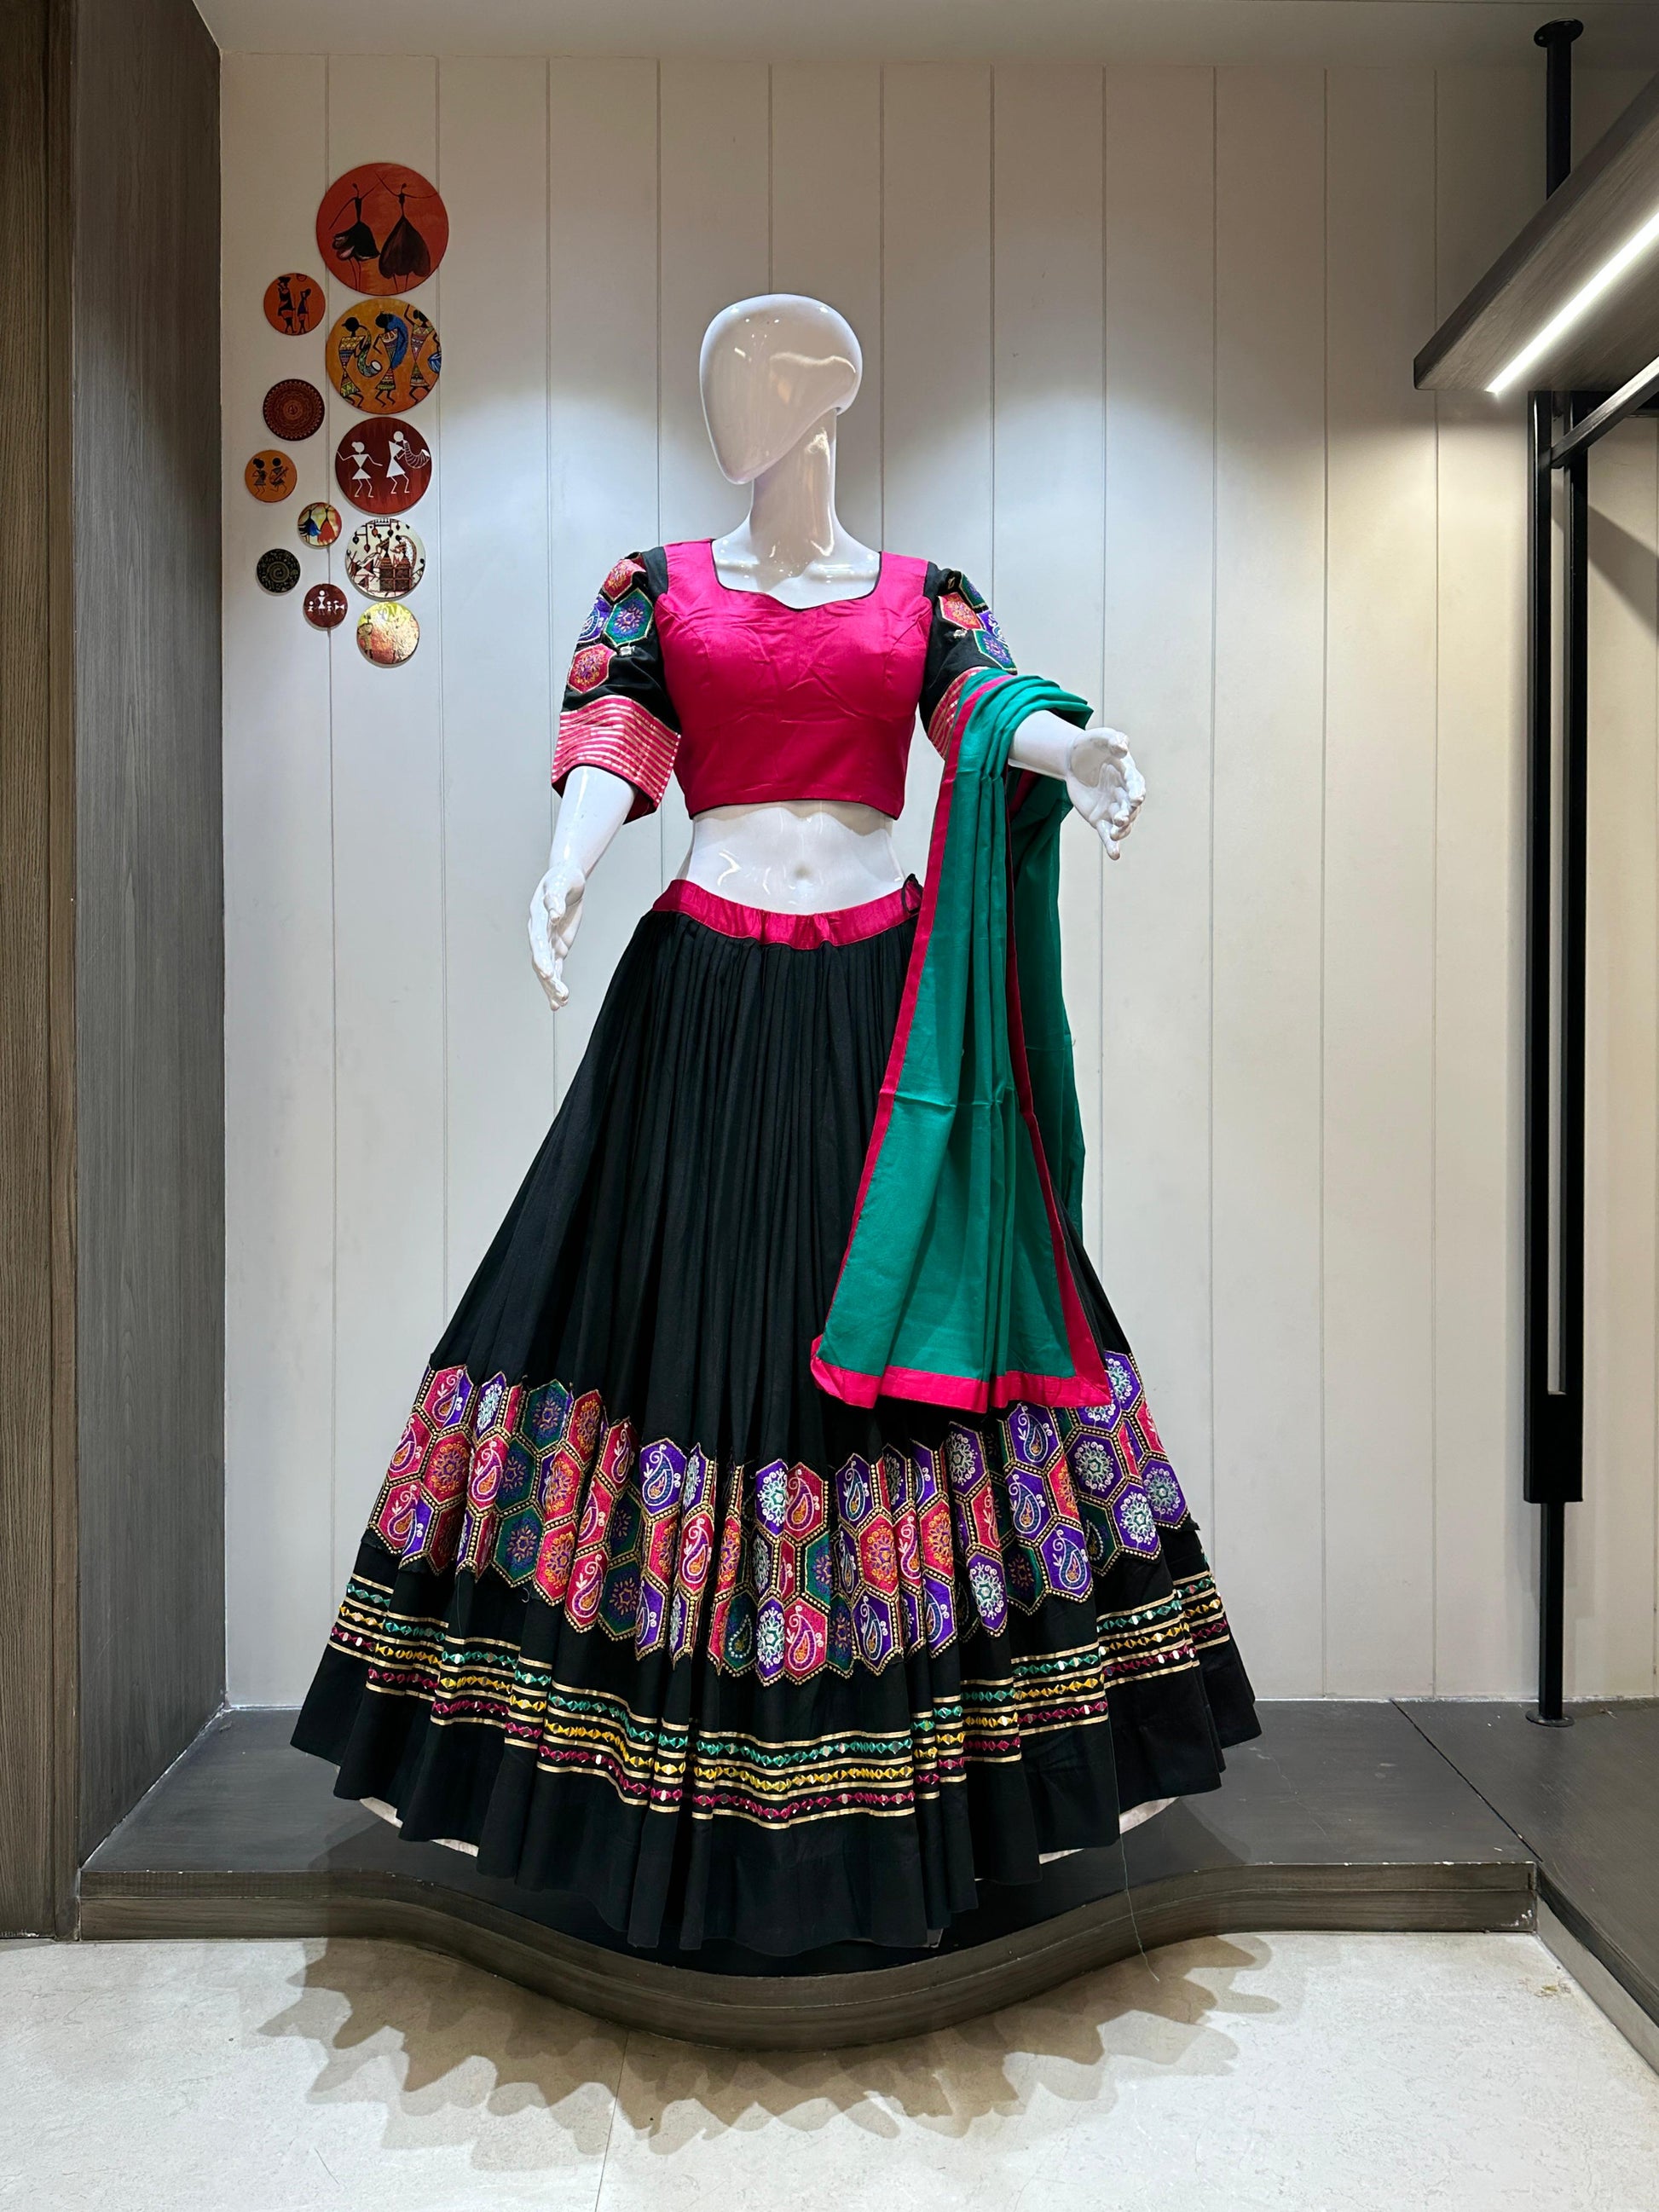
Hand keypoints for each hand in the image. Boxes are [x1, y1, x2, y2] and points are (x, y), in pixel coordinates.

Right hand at [528, 863, 585, 1010]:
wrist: (567, 878)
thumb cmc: (563, 877)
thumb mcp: (561, 882)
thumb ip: (555, 898)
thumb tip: (553, 914)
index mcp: (537, 917)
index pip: (538, 941)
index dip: (541, 957)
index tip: (547, 972)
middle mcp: (539, 932)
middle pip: (541, 959)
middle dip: (549, 978)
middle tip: (560, 994)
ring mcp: (548, 941)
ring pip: (547, 968)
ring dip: (552, 986)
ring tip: (561, 1002)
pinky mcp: (557, 946)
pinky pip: (556, 968)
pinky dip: (557, 983)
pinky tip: (559, 1001)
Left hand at [1064, 727, 1144, 859]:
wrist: (1073, 760)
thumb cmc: (1090, 746)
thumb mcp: (1099, 737)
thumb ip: (1112, 739)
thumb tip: (1123, 746)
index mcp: (1128, 774)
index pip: (1136, 784)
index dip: (1137, 791)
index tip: (1137, 798)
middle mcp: (1125, 793)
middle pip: (1130, 807)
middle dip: (1128, 813)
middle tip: (1121, 817)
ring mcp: (1113, 808)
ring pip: (1122, 823)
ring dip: (1121, 829)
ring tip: (1115, 834)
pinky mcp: (1101, 819)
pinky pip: (1107, 834)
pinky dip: (1111, 845)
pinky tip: (1114, 855)